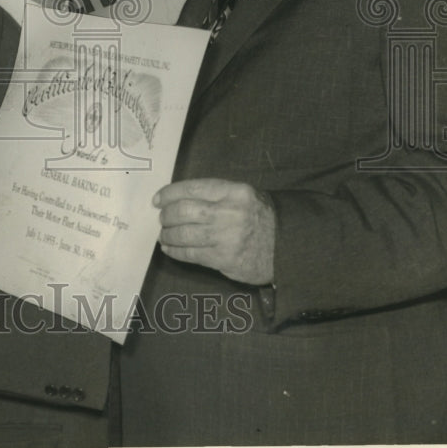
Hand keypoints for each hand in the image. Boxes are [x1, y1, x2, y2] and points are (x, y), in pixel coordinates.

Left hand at [153, 178, 274, 284]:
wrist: (288, 247)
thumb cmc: (261, 218)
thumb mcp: (244, 196)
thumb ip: (216, 194)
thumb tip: (179, 199)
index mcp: (233, 192)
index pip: (192, 188)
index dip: (169, 193)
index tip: (157, 199)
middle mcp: (228, 212)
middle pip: (184, 211)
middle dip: (166, 215)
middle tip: (161, 219)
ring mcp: (226, 237)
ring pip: (184, 234)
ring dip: (168, 235)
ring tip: (164, 235)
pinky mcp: (225, 259)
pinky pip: (191, 254)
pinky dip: (176, 251)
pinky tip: (170, 249)